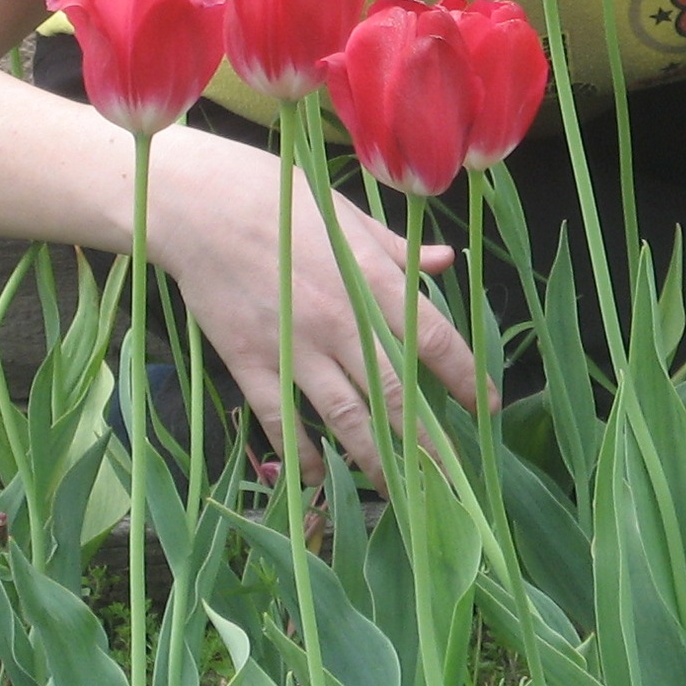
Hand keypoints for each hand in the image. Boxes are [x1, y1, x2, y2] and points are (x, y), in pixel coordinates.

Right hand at [158, 134, 483, 484]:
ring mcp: (294, 345)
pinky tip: (320, 476)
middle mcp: (339, 320)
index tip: (486, 405)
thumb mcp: (347, 214)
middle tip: (450, 477)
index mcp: (370, 278)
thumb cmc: (277, 197)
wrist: (198, 205)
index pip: (431, 337)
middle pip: (394, 390)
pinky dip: (302, 453)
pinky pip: (282, 420)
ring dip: (374, 456)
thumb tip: (445, 261)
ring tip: (397, 488)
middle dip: (426, 439)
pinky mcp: (250, 361)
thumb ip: (396, 248)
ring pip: (345, 415)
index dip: (464, 376)